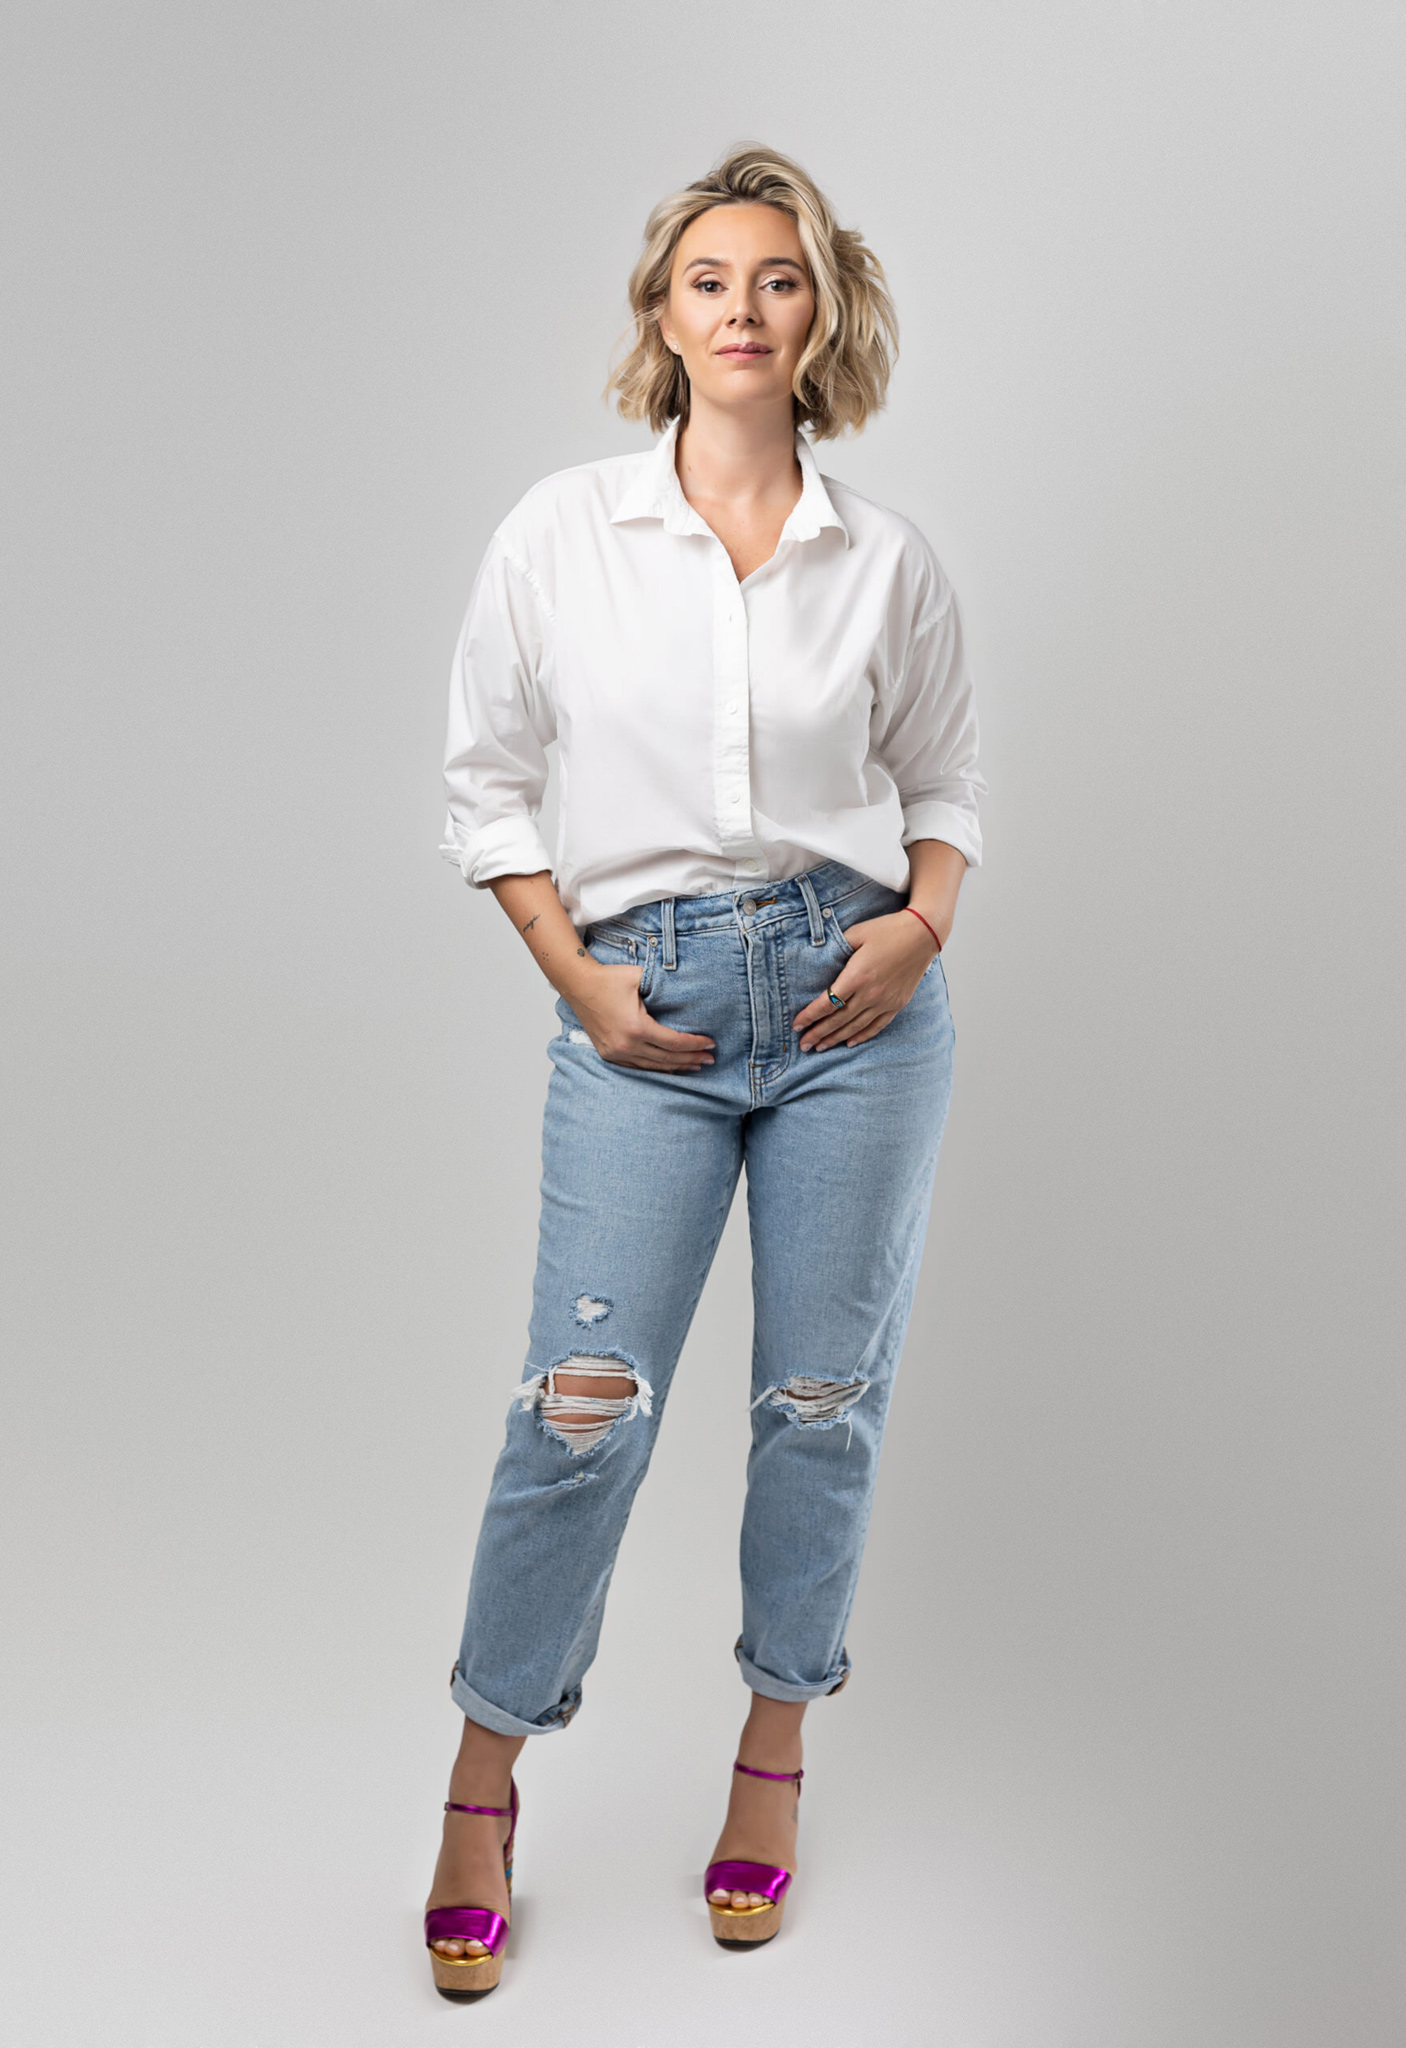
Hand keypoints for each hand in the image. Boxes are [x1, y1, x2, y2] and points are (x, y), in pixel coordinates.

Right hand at [567, 961, 714, 1072]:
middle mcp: (626, 1044)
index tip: (711, 1043)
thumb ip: (664, 984)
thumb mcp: (639, 975)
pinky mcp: (608, 1054)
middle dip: (691, 1059)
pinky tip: (669, 1066)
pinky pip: (637, 1066)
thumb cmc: (608, 978)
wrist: (578, 985)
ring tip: (695, 1065)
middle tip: (710, 1059)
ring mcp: (616, 1052)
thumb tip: (688, 988)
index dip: (695, 1044)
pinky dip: (656, 1067)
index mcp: (636, 1027)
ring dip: (676, 1066)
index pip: (674, 1042)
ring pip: (652, 1066)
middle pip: (667, 1058)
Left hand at [792, 910, 938, 1051]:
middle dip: (818, 1033)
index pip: (827, 1003)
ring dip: (836, 1039)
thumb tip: (818, 960)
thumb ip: (836, 949)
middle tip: (803, 1044)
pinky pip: (876, 1026)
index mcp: (857, 976)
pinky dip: (862, 1036)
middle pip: (838, 1020)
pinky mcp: (897, 1003)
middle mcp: (870, 994)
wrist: (923, 934)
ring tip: (819, 1047)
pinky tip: (849, 1043)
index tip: (796, 1025)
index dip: (809, 1016)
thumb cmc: (887, 930)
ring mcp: (885, 1001)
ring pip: (855, 1026)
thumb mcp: (856, 933)